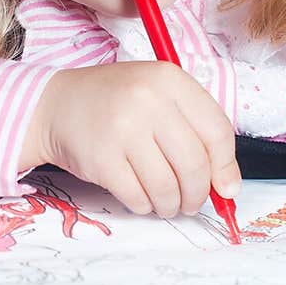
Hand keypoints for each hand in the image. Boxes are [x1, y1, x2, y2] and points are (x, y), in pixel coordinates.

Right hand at [21, 61, 239, 217]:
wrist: (57, 104)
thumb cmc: (116, 103)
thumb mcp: (159, 97)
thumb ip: (195, 130)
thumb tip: (228, 186)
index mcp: (169, 79)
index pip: (217, 131)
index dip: (225, 166)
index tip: (225, 187)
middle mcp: (147, 99)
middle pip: (195, 164)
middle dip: (198, 194)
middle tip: (191, 201)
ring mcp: (122, 128)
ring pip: (168, 187)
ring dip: (171, 205)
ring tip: (166, 202)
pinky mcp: (101, 158)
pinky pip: (138, 197)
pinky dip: (144, 206)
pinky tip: (141, 197)